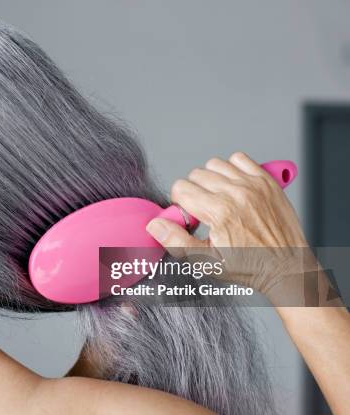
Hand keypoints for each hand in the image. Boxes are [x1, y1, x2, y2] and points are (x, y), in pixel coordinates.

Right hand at [146, 152, 320, 303]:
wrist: (286, 267)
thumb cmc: (249, 265)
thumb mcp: (206, 262)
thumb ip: (176, 241)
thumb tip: (154, 225)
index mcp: (219, 212)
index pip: (181, 188)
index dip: (180, 204)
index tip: (191, 218)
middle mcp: (236, 193)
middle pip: (195, 175)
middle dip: (194, 192)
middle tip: (205, 211)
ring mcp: (253, 184)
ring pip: (214, 164)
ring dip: (211, 179)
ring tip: (219, 199)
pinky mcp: (266, 180)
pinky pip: (239, 158)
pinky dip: (232, 168)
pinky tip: (233, 187)